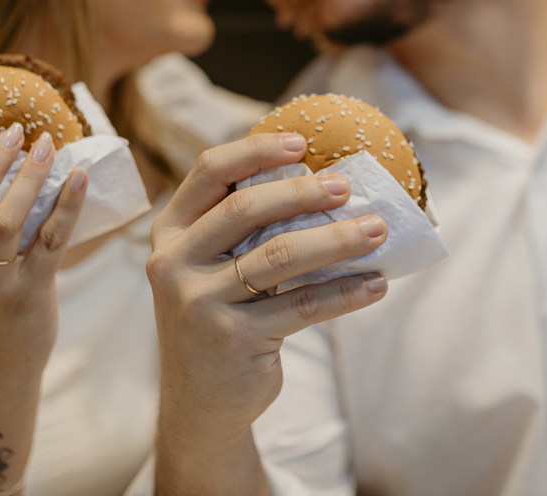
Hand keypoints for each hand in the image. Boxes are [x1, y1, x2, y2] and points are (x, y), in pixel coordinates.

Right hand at [147, 132, 387, 492]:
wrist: (200, 403)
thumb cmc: (218, 318)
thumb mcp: (208, 269)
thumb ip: (238, 231)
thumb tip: (320, 180)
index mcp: (169, 234)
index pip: (208, 173)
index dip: (255, 150)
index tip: (301, 143)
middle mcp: (174, 263)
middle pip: (245, 209)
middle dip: (304, 192)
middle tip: (348, 187)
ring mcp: (199, 303)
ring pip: (280, 256)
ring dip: (337, 240)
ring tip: (377, 231)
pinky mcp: (233, 339)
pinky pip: (302, 305)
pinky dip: (345, 293)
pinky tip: (375, 283)